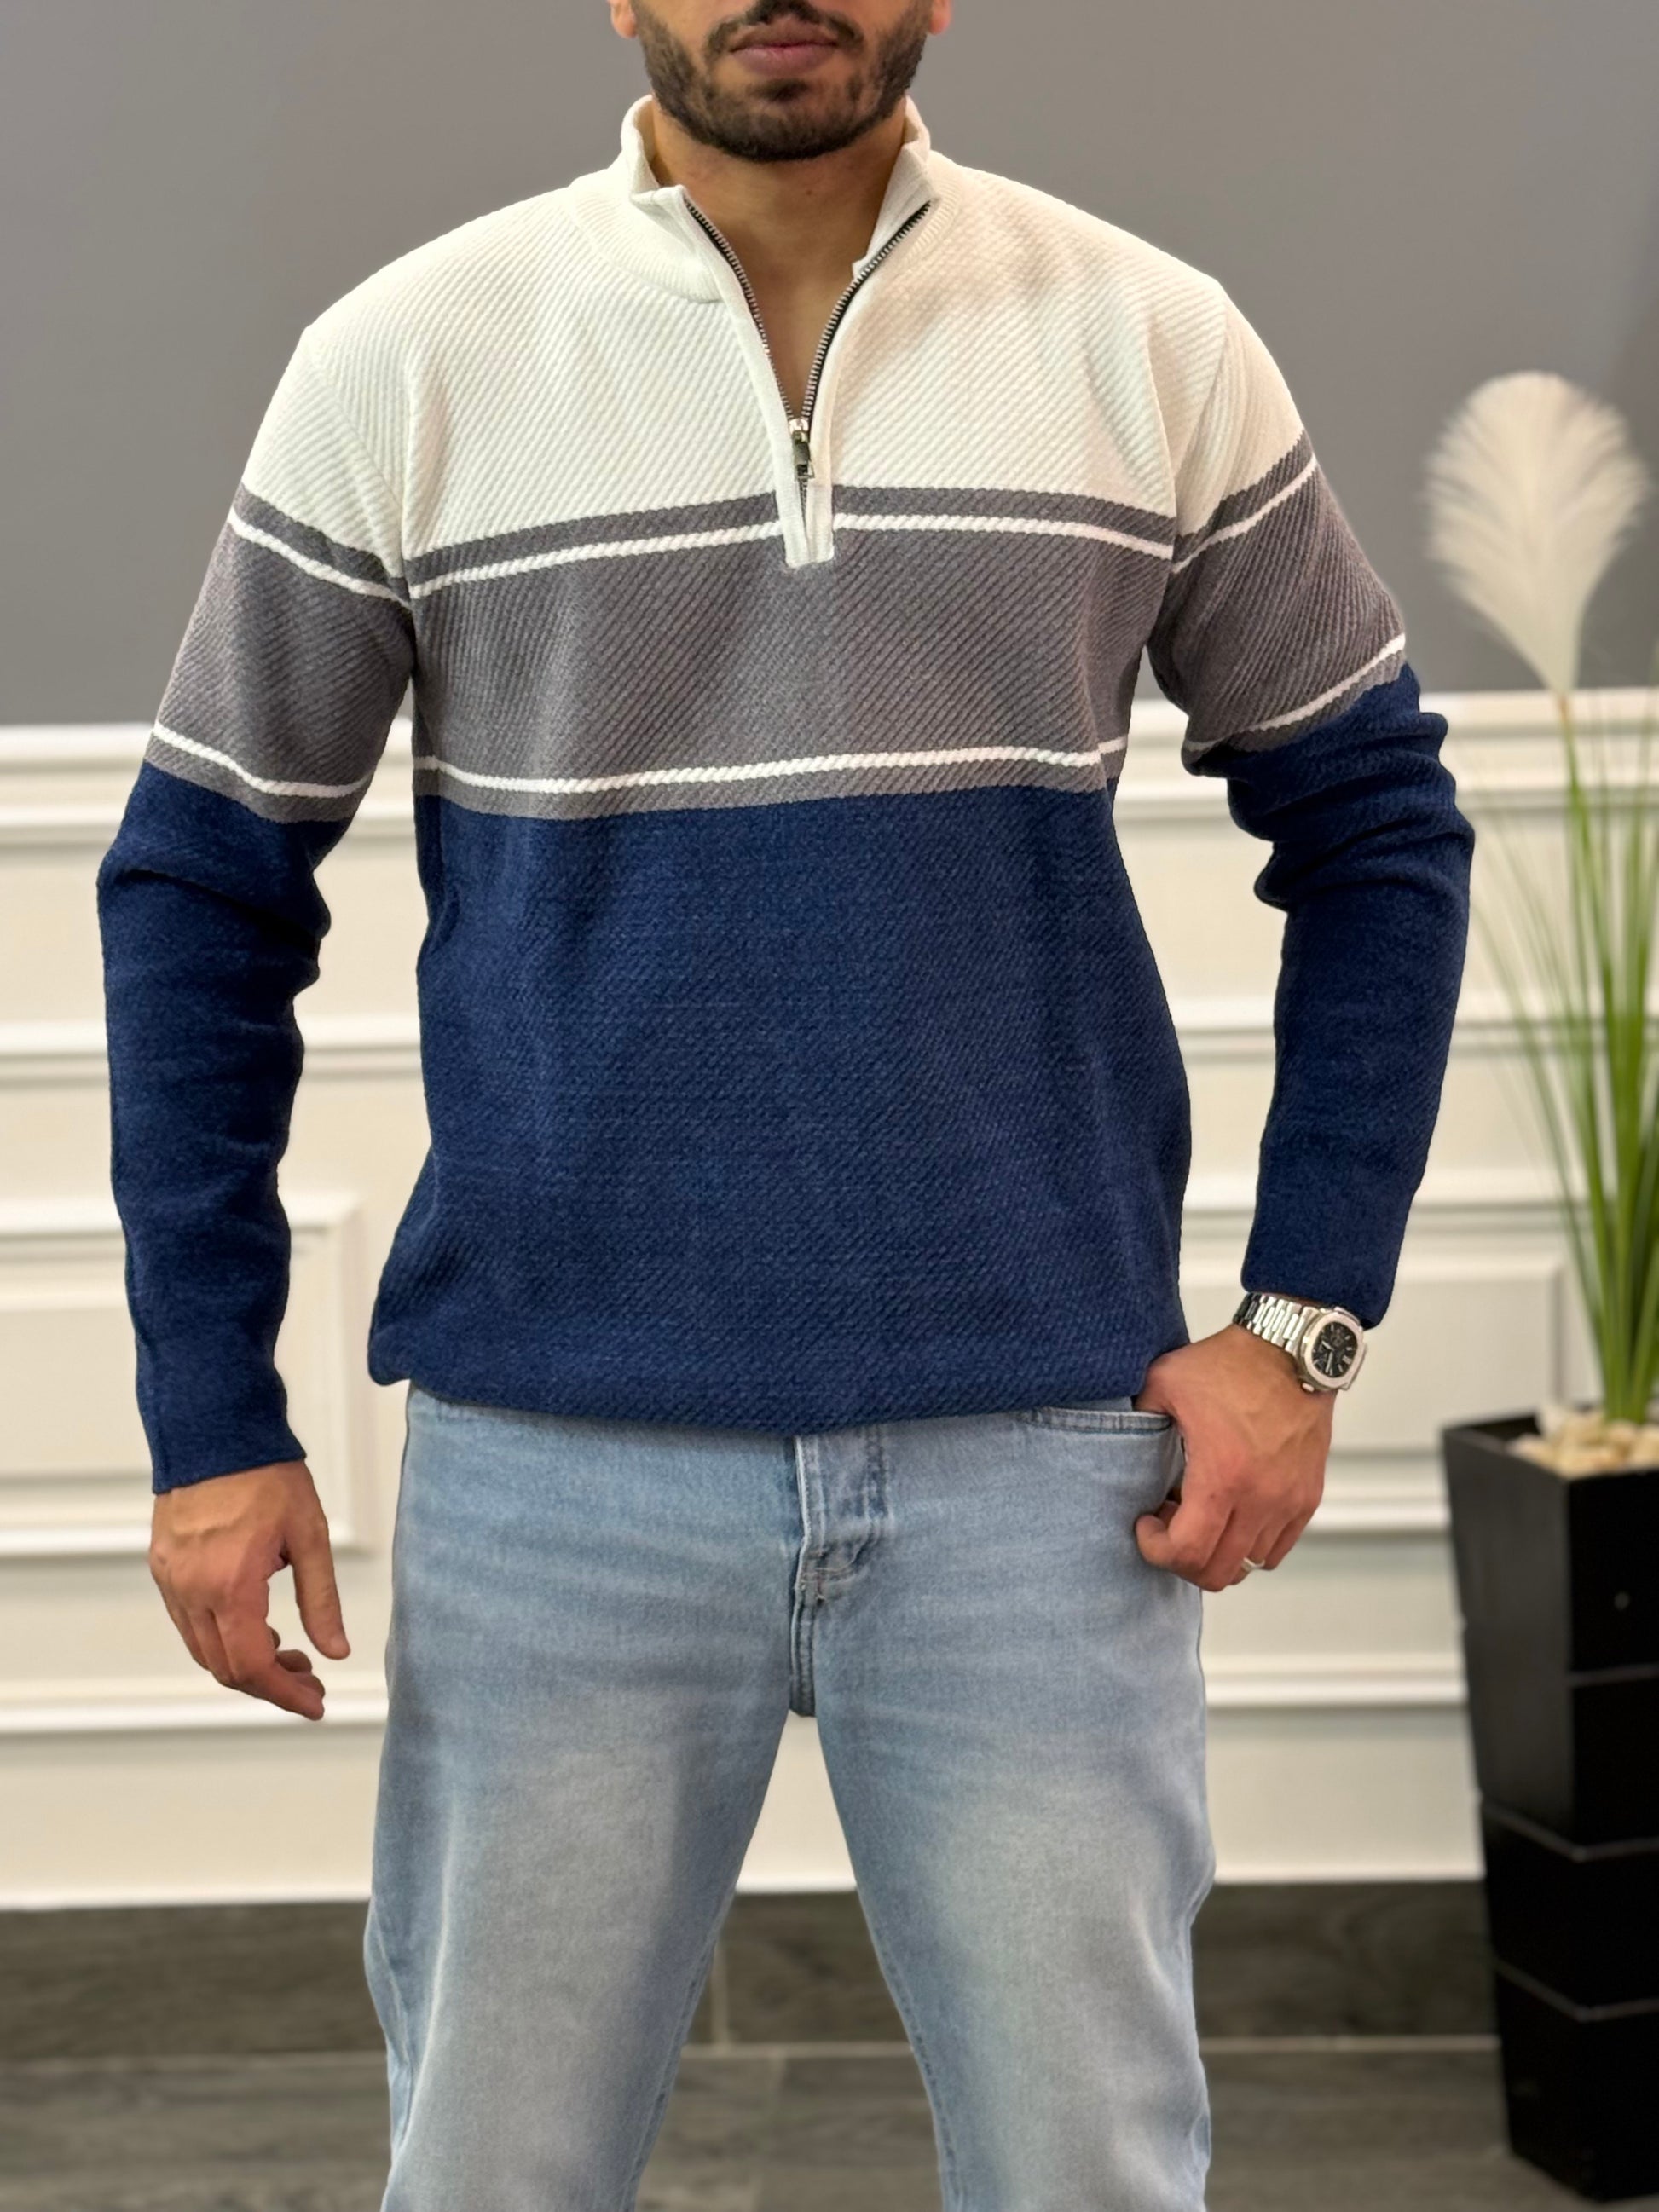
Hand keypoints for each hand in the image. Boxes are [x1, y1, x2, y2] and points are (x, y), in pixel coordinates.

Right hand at [149, 1461, 349, 1719]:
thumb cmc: (266, 1475)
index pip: (252, 1667)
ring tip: (288, 1653)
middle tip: (309, 1680)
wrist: (216, 1432)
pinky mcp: (163, 1569)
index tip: (314, 1702)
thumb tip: (336, 1650)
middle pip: (225, 1669)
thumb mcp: (311, 1537)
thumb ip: (322, 1600)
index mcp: (230, 1585)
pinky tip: (256, 1626)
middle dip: (270, 1684)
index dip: (286, 1693)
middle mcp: (191, 1590)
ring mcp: (172, 1581)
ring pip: (203, 1650)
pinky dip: (221, 1638)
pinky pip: (188, 1624)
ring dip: (244, 1662)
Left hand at [1132, 1324, 1333, 1589]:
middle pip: (1218, 1573)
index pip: (1187, 1553)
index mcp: (1223, 1477)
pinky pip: (1277, 1549)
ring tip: (1202, 1516)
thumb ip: (1135, 1418)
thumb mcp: (1164, 1383)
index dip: (1157, 1551)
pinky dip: (1250, 1545)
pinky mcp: (1307, 1497)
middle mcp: (1261, 1498)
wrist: (1290, 1350)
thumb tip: (1117, 1439)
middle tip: (1170, 1526)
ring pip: (1250, 1565)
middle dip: (1183, 1560)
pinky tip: (1232, 1513)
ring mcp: (1289, 1501)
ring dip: (1218, 1552)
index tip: (1146, 1525)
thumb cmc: (1230, 1365)